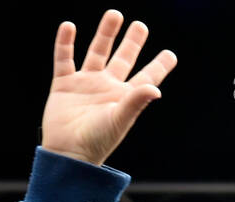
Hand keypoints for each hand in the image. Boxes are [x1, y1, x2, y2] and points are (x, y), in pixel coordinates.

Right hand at [41, 9, 176, 167]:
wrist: (67, 155)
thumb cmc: (96, 143)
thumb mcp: (119, 120)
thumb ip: (136, 101)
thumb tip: (156, 88)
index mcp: (124, 97)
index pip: (147, 77)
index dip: (159, 66)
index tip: (170, 55)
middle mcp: (107, 88)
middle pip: (123, 59)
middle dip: (132, 42)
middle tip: (140, 26)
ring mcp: (85, 85)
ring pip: (97, 53)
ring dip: (105, 34)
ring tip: (114, 14)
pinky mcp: (64, 85)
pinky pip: (64, 59)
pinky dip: (64, 43)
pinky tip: (68, 26)